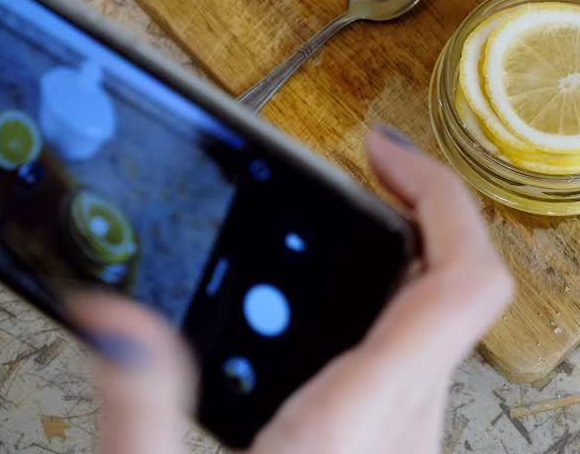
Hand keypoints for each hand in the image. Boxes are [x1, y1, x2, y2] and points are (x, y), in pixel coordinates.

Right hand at [71, 127, 513, 452]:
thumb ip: (139, 408)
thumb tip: (114, 318)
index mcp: (364, 422)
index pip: (464, 282)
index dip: (444, 197)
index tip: (384, 153)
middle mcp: (405, 432)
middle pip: (456, 292)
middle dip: (416, 213)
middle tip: (361, 174)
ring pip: (438, 334)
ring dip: (402, 266)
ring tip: (338, 230)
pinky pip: (411, 371)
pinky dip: (383, 317)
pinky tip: (315, 322)